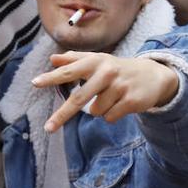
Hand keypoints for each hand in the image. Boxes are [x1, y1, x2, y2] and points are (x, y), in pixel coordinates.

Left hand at [34, 52, 180, 133]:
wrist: (153, 75)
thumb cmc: (116, 69)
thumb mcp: (97, 61)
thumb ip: (74, 60)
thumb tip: (52, 59)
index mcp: (95, 62)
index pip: (69, 71)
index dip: (51, 77)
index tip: (35, 83)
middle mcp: (106, 73)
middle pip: (78, 98)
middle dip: (62, 115)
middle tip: (48, 128)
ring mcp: (119, 87)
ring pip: (96, 111)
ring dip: (100, 109)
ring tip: (111, 97)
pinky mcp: (131, 101)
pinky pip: (110, 117)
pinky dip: (112, 114)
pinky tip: (121, 103)